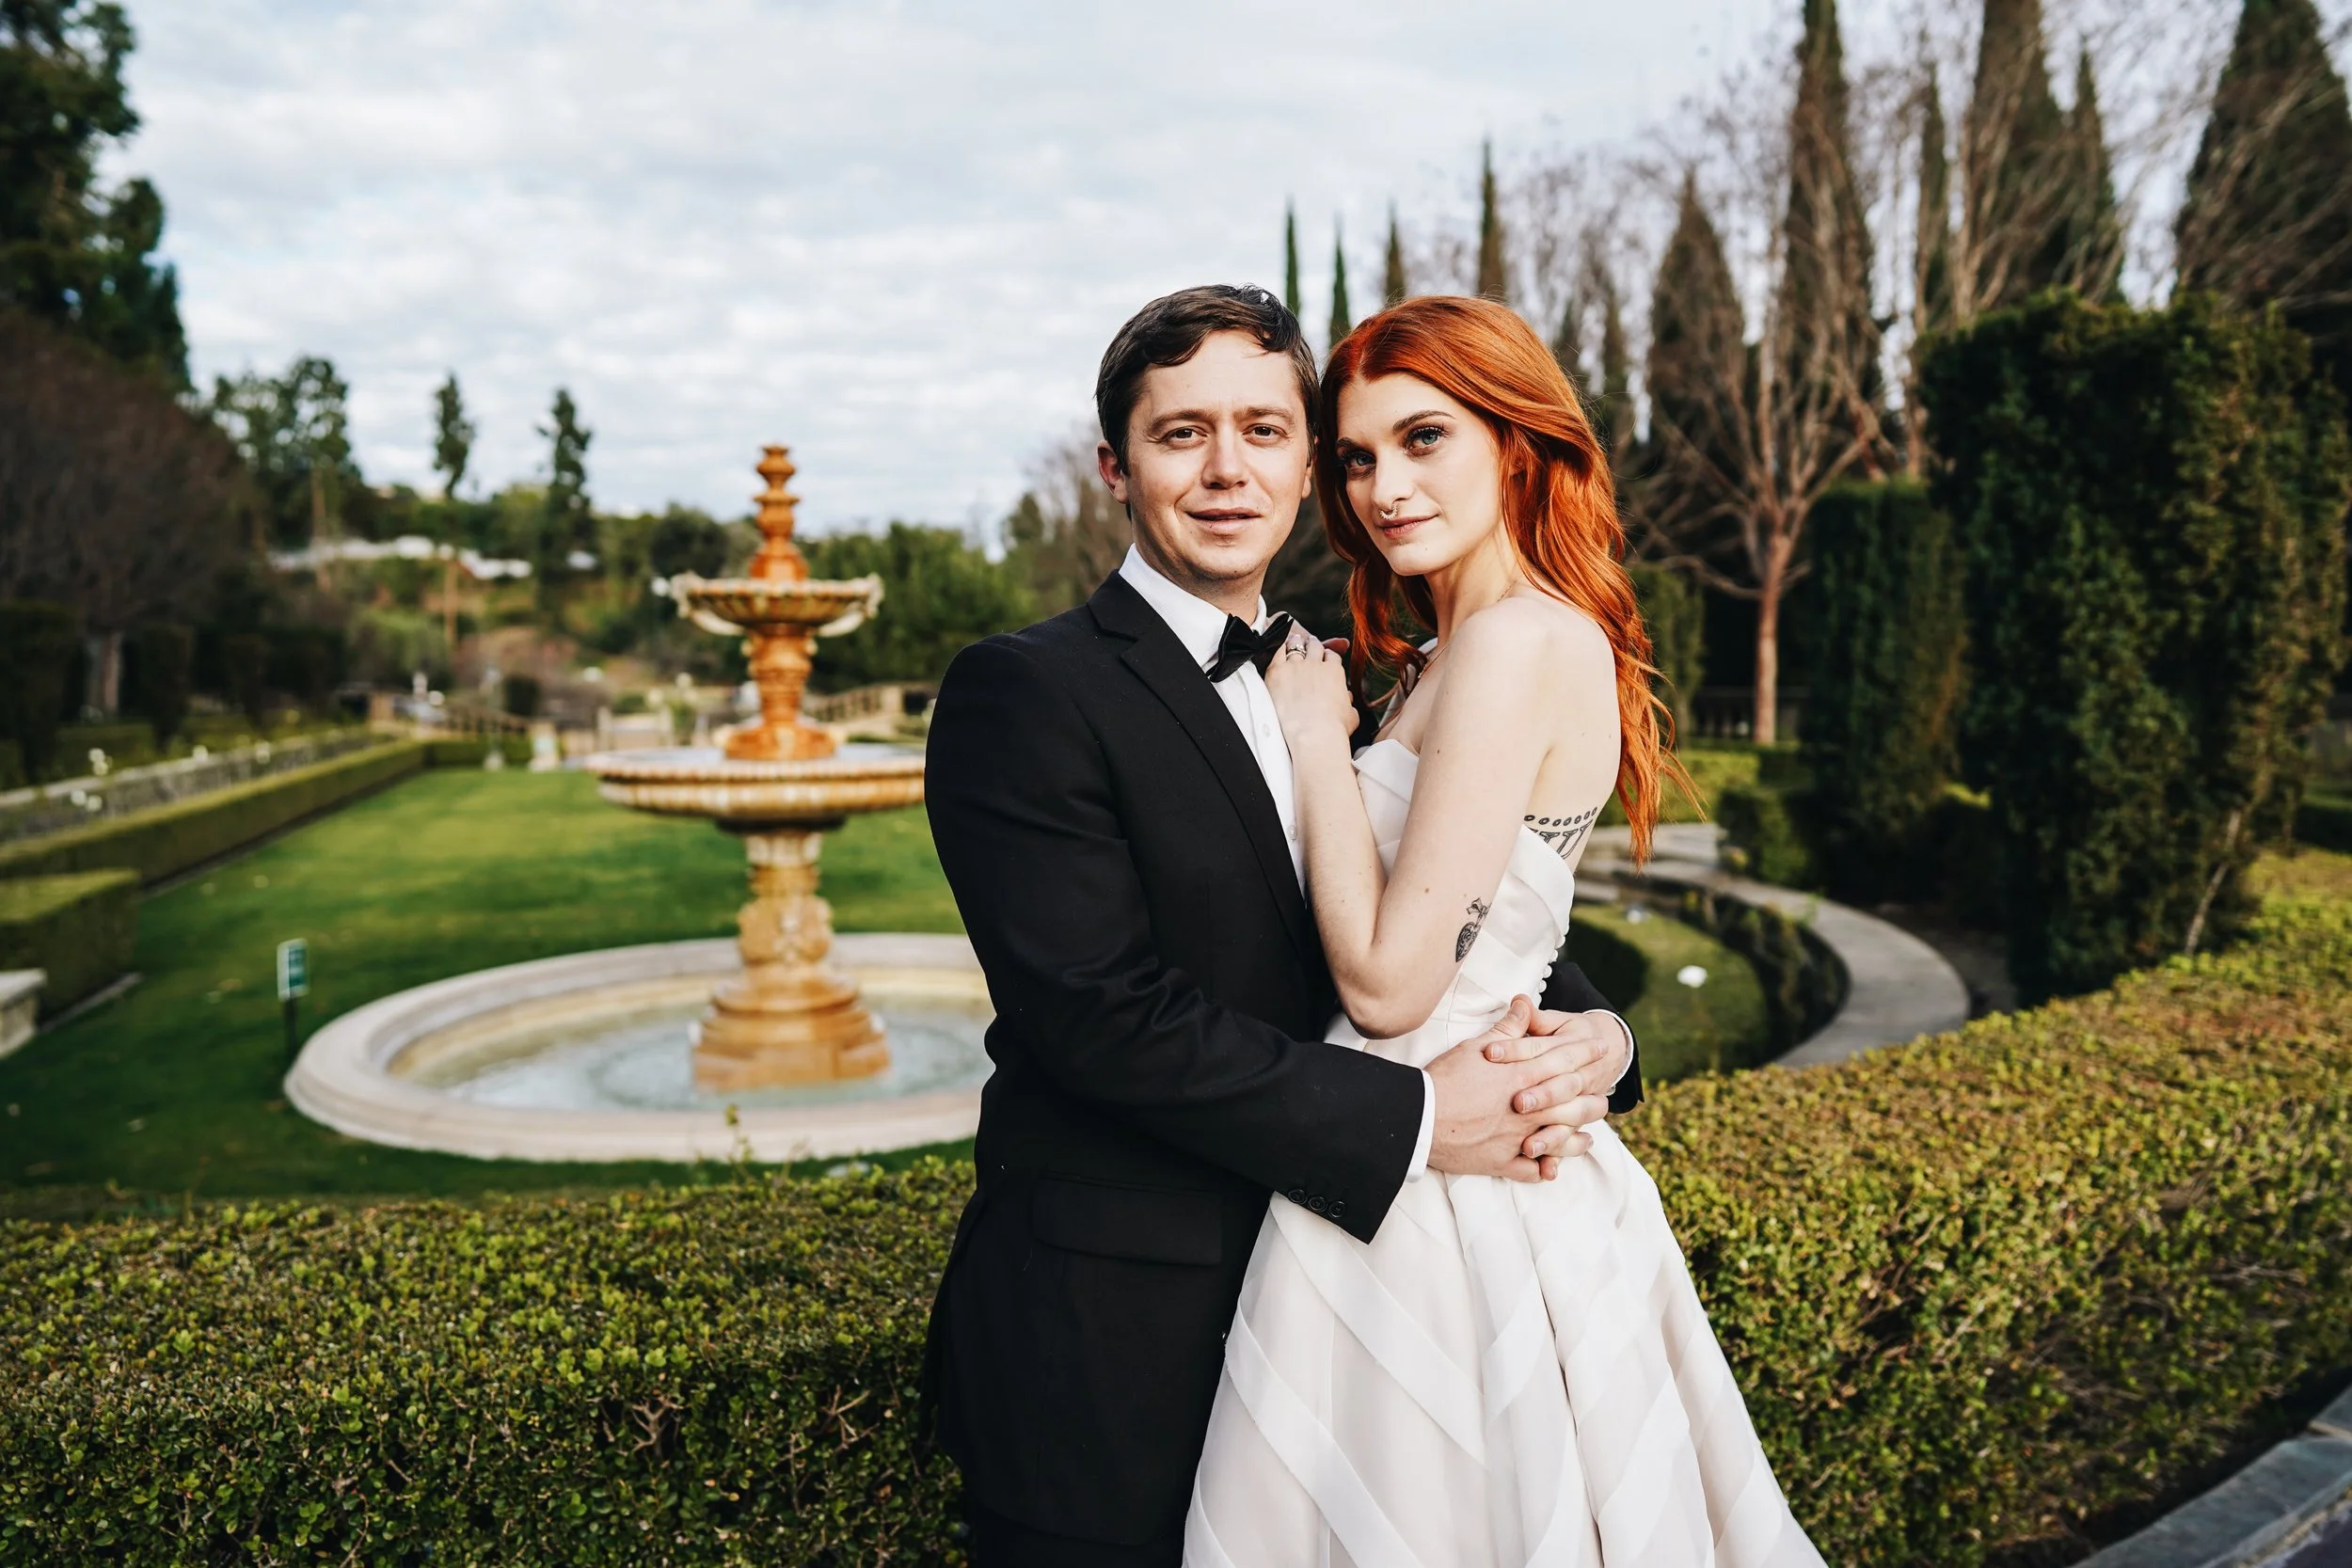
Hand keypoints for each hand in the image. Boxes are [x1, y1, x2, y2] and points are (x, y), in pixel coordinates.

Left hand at [1262, 624, 1354, 745]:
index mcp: (1334, 672)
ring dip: (1296, 643)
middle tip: (1309, 646)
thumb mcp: (1351, 714)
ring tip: (1294, 642)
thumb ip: (1348, 702)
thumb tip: (1347, 699)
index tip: (1324, 659)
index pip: (1331, 656)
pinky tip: (1278, 646)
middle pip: (1314, 647)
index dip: (1327, 656)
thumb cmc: (1333, 729)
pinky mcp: (1278, 671)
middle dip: (1313, 645)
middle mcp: (1316, 665)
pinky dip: (1279, 646)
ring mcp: (1296, 666)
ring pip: (1296, 645)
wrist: (1314, 734)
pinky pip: (1277, 650)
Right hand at [1425, 997, 1604, 1181]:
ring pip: (1560, 1138)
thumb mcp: (1475, 1046)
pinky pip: (1533, 1169)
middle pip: (1572, 1103)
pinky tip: (1554, 1168)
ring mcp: (1518, 1138)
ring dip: (1578, 1137)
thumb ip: (1507, 1028)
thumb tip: (1524, 1003)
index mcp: (1522, 1075)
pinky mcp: (1503, 1161)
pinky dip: (1547, 1168)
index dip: (1586, 1053)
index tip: (1602, 1048)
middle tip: (1607, 1099)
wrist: (1420, 1117)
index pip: (1564, 1061)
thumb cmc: (1444, 1079)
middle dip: (1593, 1100)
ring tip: (1591, 1137)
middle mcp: (1527, 1108)